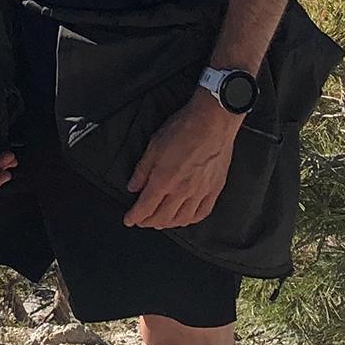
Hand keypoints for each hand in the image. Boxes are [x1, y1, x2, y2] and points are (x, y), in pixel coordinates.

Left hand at [123, 89, 240, 228]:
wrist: (213, 120)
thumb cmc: (184, 128)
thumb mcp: (154, 145)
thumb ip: (142, 170)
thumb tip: (133, 186)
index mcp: (164, 180)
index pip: (145, 208)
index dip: (134, 217)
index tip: (129, 219)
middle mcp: (182, 190)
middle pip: (162, 218)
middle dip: (148, 222)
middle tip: (142, 220)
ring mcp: (200, 192)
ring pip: (182, 219)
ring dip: (168, 224)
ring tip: (161, 221)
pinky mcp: (214, 189)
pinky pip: (202, 213)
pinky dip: (190, 220)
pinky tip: (185, 217)